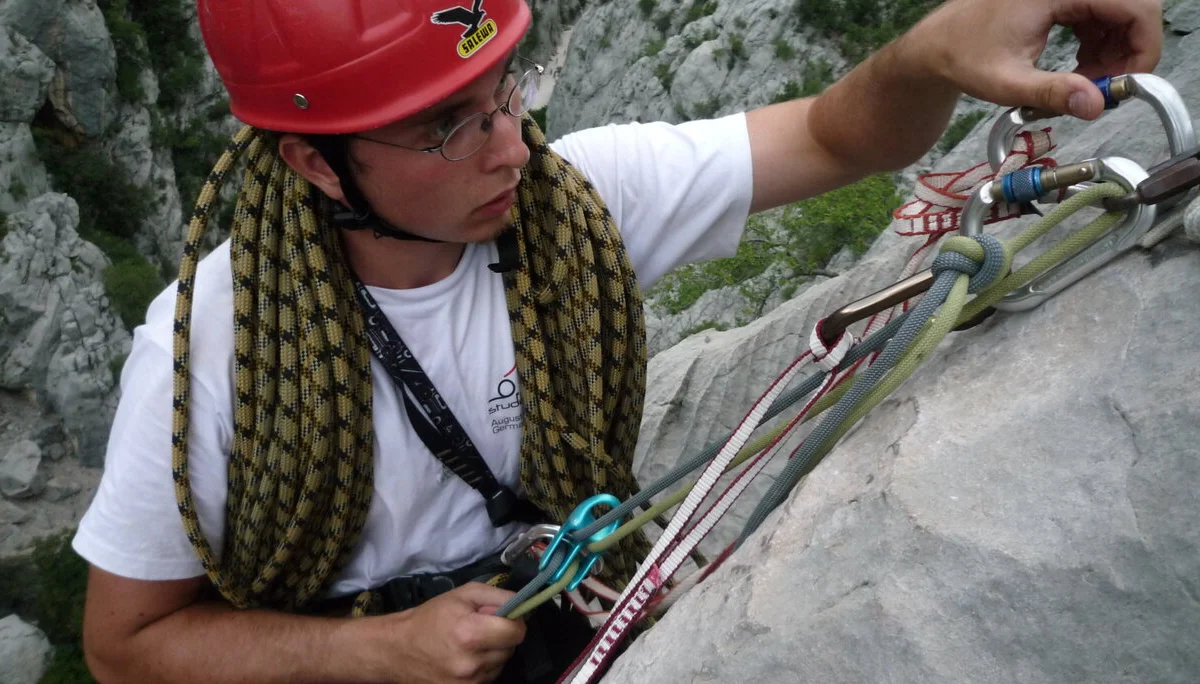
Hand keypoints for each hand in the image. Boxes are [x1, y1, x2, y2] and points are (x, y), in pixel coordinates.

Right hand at [361, 582, 526, 682]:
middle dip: (502, 637)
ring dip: (493, 653)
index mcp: (470, 634)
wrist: (398, 649)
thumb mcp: (464, 594)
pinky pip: (489, 677)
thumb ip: (497, 596)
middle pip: (511, 649)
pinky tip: (466, 658)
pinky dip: (483, 667)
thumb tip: (522, 604)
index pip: (516, 632)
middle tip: (481, 629)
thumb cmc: (432, 617)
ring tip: (471, 645)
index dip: (514, 621)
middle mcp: (471, 663)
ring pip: (501, 664)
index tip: (503, 617)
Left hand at [901, 0, 1161, 119]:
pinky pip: (1100, 15)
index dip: (1143, 47)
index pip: (1135, 7)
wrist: (937, 46)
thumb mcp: (1007, 82)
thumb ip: (1053, 92)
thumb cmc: (963, 57)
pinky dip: (1098, 45)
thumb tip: (1096, 105)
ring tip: (1084, 84)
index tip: (1129, 83)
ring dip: (1113, 52)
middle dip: (1128, 52)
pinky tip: (1078, 71)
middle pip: (1132, 9)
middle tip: (1105, 88)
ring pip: (1119, 13)